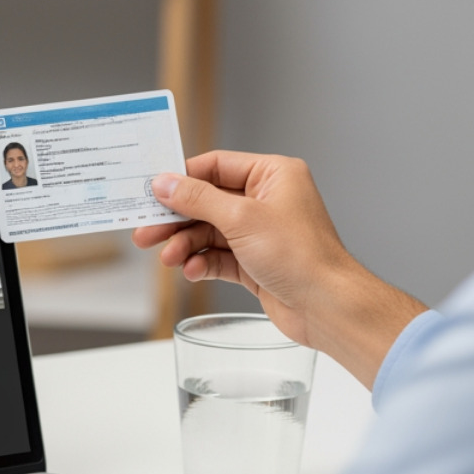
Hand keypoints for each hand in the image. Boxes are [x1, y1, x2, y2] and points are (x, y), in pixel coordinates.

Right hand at [133, 151, 425, 388]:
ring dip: (186, 244)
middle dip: (176, 219)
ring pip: (210, 232)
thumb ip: (197, 199)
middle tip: (146, 231)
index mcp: (273, 175)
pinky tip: (193, 270)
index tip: (151, 191)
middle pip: (207, 202)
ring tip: (169, 258)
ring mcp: (262, 232)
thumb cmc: (301, 256)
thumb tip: (166, 184)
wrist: (327, 307)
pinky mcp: (256, 262)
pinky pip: (219, 256)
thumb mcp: (240, 219)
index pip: (216, 166)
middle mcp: (267, 200)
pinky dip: (203, 263)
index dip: (181, 179)